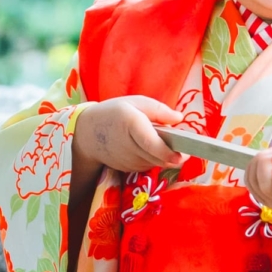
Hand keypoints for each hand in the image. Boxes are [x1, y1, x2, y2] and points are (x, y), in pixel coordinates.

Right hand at [72, 94, 187, 176]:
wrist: (88, 133)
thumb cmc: (115, 113)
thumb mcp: (136, 102)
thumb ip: (159, 110)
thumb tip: (179, 119)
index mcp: (131, 123)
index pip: (151, 144)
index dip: (168, 152)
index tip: (183, 155)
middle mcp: (128, 145)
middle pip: (158, 157)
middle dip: (173, 156)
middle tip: (184, 149)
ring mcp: (127, 160)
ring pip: (155, 163)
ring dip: (164, 157)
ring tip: (165, 144)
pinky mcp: (127, 168)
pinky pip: (147, 166)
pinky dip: (153, 159)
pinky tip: (150, 149)